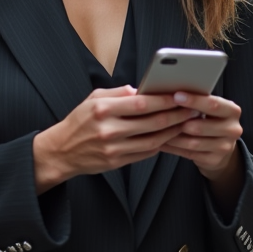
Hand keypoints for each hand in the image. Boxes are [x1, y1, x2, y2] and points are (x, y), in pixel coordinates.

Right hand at [33, 86, 196, 193]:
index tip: (180, 95)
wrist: (61, 151)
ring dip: (172, 131)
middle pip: (152, 122)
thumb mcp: (92, 99)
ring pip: (153, 140)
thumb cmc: (78, 122)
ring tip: (185, 123)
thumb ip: (117, 92)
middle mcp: (108, 130)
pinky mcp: (116, 162)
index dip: (164, 100)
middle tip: (191, 109)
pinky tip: (169, 136)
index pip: (141, 103)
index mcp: (102, 110)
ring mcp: (113, 149)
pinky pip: (145, 153)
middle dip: (176, 115)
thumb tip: (142, 89)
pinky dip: (160, 145)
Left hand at [160, 92, 244, 207]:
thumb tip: (172, 93)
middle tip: (161, 115)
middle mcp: (233, 129)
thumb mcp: (210, 109)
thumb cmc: (210, 121)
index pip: (213, 104)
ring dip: (172, 136)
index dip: (194, 100)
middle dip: (179, 121)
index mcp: (232, 111)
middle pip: (200, 126)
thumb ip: (198, 102)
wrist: (221, 147)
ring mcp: (225, 147)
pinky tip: (162, 141)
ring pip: (193, 142)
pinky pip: (189, 153)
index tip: (176, 96)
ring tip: (157, 129)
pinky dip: (173, 147)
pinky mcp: (214, 160)